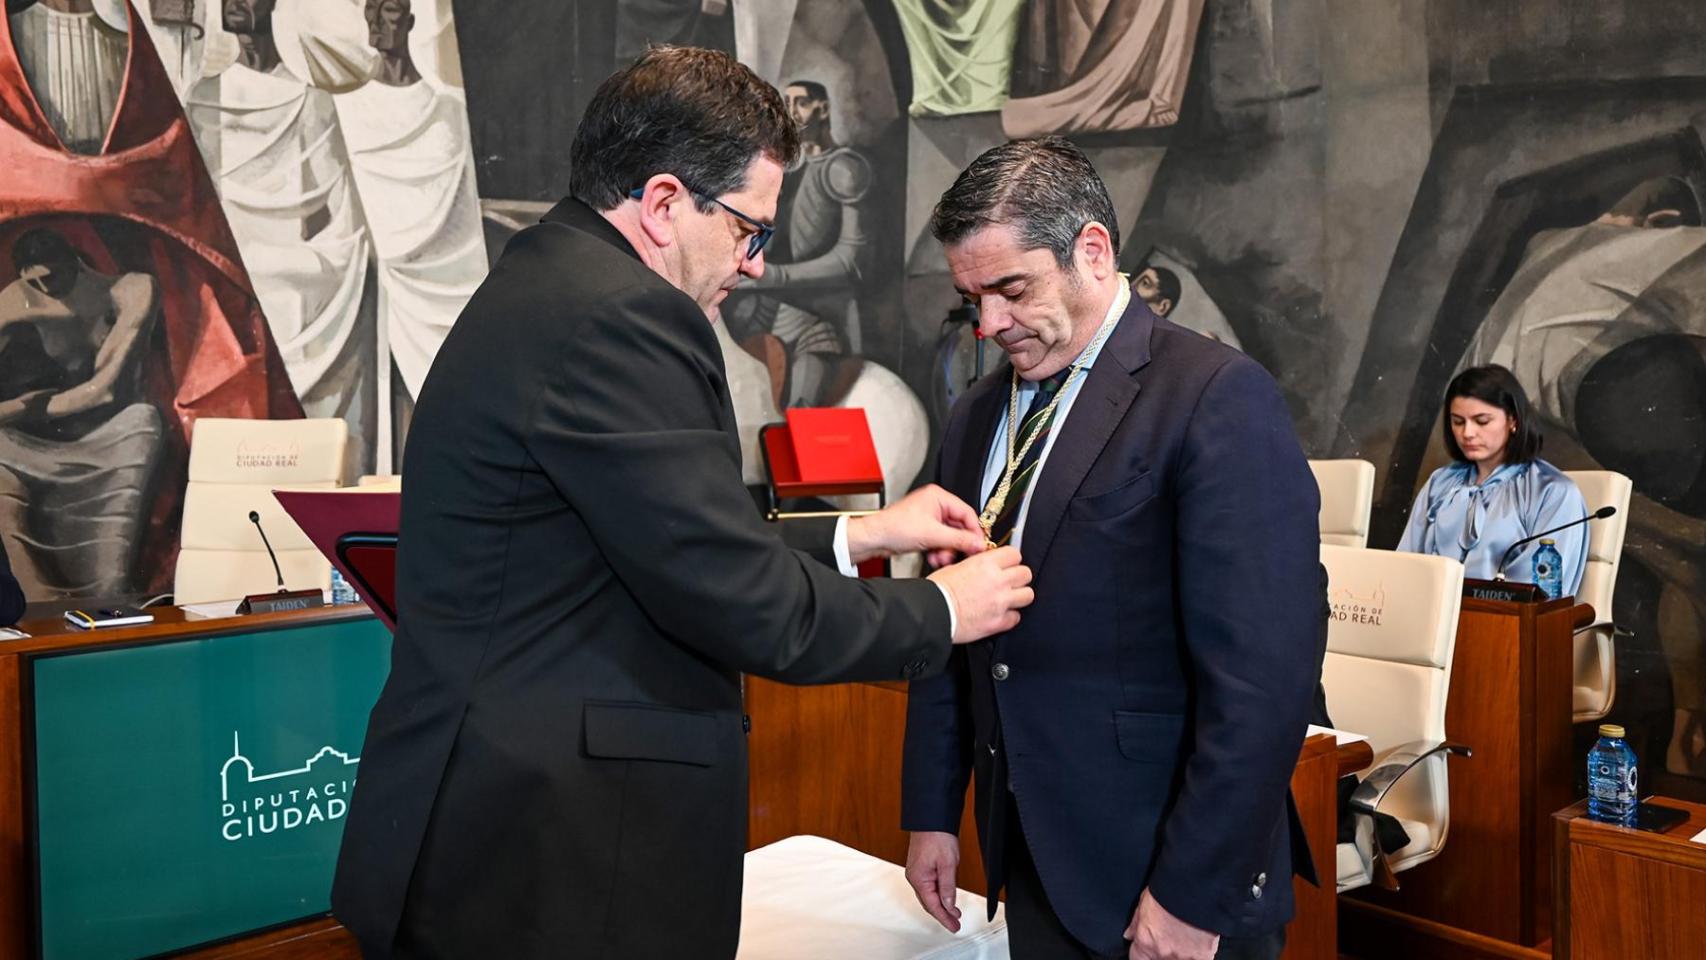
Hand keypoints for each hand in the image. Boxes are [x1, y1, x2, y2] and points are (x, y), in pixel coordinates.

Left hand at [846, 483, 985, 565]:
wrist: (874, 539)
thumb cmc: (894, 528)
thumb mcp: (933, 535)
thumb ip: (959, 539)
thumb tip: (977, 543)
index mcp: (938, 497)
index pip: (967, 513)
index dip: (974, 531)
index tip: (979, 545)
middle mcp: (934, 504)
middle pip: (958, 526)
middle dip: (957, 544)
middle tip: (960, 555)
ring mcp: (928, 517)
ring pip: (949, 536)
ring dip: (947, 550)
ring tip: (942, 559)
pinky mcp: (923, 529)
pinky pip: (939, 540)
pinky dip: (938, 550)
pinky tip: (934, 558)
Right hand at [905, 831, 962, 932]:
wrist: (932, 819)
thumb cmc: (937, 836)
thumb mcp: (948, 864)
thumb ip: (948, 887)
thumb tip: (949, 905)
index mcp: (919, 878)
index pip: (933, 906)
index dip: (945, 918)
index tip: (954, 927)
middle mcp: (914, 877)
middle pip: (929, 903)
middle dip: (943, 914)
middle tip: (955, 924)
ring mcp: (916, 872)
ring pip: (928, 895)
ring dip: (941, 905)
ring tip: (953, 914)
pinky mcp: (920, 867)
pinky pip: (928, 887)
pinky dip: (938, 895)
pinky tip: (945, 898)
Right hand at [927, 546, 1031, 643]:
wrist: (931, 613)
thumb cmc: (938, 590)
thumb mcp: (956, 566)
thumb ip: (977, 565)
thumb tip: (986, 565)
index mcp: (985, 564)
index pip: (1015, 554)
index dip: (1011, 560)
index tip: (1007, 564)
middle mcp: (997, 581)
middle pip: (1026, 574)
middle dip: (1018, 577)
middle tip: (1009, 581)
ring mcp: (1000, 602)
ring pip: (1028, 595)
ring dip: (1019, 596)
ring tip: (1009, 598)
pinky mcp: (997, 622)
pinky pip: (1016, 618)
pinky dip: (1009, 617)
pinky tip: (1000, 615)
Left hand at [1125, 889, 1218, 959]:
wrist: (1195, 887)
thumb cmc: (1169, 891)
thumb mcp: (1144, 903)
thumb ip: (1135, 924)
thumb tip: (1129, 935)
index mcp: (1145, 941)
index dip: (1142, 954)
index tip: (1148, 948)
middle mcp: (1163, 952)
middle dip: (1162, 952)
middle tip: (1169, 937)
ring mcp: (1183, 956)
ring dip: (1180, 953)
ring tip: (1184, 937)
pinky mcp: (1203, 956)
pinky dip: (1198, 954)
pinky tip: (1198, 942)